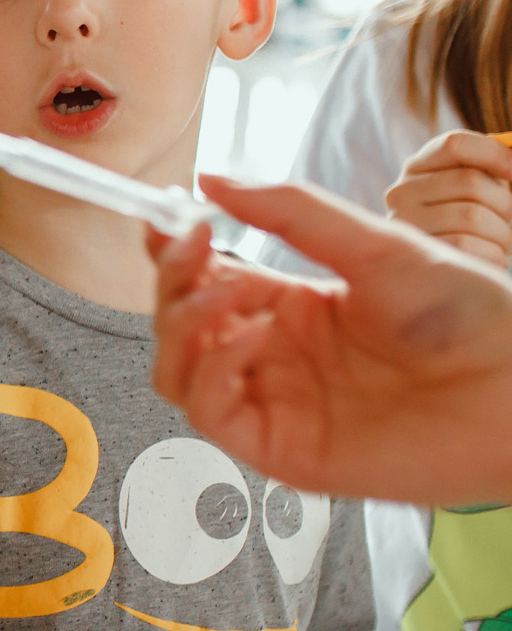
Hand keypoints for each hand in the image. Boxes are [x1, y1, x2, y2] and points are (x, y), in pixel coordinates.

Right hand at [149, 174, 511, 503]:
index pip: (203, 283)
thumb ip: (290, 211)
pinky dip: (216, 369)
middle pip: (178, 327)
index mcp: (292, 309)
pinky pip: (211, 412)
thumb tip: (213, 180)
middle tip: (195, 245)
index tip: (160, 216)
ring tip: (228, 289)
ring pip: (176, 373)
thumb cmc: (470, 316)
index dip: (171, 254)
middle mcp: (274, 359)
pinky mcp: (281, 450)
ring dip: (184, 326)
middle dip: (173, 283)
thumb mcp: (375, 243)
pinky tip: (258, 333)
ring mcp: (274, 406)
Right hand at [384, 130, 511, 266]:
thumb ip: (497, 168)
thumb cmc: (472, 218)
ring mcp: (403, 225)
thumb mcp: (478, 187)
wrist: (442, 270)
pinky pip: (467, 246)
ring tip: (503, 241)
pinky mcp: (414, 256)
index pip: (456, 145)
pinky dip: (493, 253)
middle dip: (505, 203)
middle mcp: (401, 192)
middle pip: (470, 182)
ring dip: (503, 232)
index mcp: (418, 166)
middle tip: (510, 218)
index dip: (496, 155)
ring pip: (471, 216)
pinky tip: (492, 256)